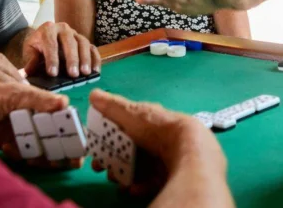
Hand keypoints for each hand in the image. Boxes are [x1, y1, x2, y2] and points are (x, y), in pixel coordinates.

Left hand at [0, 80, 79, 166]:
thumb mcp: (15, 94)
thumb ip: (40, 99)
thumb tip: (65, 103)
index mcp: (42, 104)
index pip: (64, 118)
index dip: (74, 131)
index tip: (80, 143)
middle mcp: (37, 119)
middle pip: (58, 137)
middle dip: (63, 149)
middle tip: (63, 159)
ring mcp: (25, 133)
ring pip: (44, 149)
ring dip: (44, 156)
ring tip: (37, 158)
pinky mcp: (13, 144)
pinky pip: (26, 155)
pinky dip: (22, 155)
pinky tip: (8, 147)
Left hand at [22, 22, 101, 77]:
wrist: (43, 39)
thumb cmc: (37, 47)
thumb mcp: (29, 51)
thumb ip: (30, 60)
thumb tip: (28, 72)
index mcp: (48, 29)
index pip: (51, 43)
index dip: (52, 58)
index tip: (52, 73)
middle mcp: (63, 28)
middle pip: (69, 42)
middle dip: (72, 59)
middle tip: (73, 74)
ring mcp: (75, 34)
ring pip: (83, 43)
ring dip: (85, 59)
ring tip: (85, 73)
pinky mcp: (84, 41)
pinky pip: (92, 48)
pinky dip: (95, 59)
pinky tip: (95, 71)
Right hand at [87, 90, 227, 196]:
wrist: (187, 150)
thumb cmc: (157, 128)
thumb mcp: (131, 114)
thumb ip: (112, 106)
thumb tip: (94, 94)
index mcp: (149, 121)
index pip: (125, 130)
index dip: (107, 141)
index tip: (94, 151)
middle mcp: (158, 139)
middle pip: (130, 151)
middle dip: (113, 161)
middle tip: (102, 169)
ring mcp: (165, 157)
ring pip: (139, 168)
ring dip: (124, 175)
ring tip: (117, 181)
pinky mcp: (172, 175)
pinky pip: (152, 182)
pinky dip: (140, 185)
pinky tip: (133, 188)